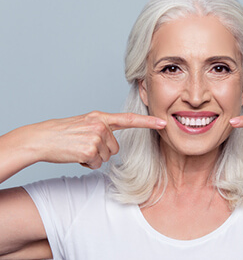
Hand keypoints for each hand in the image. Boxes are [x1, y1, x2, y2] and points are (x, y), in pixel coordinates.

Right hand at [22, 111, 166, 168]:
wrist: (42, 138)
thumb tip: (114, 144)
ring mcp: (96, 137)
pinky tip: (76, 155)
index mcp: (100, 117)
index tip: (163, 123)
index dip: (148, 122)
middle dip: (102, 151)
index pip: (129, 119)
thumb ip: (102, 128)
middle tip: (84, 145)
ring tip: (78, 149)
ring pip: (107, 157)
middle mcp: (101, 125)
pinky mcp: (90, 149)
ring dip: (94, 158)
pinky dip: (87, 164)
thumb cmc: (63, 133)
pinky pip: (97, 164)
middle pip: (116, 147)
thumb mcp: (85, 123)